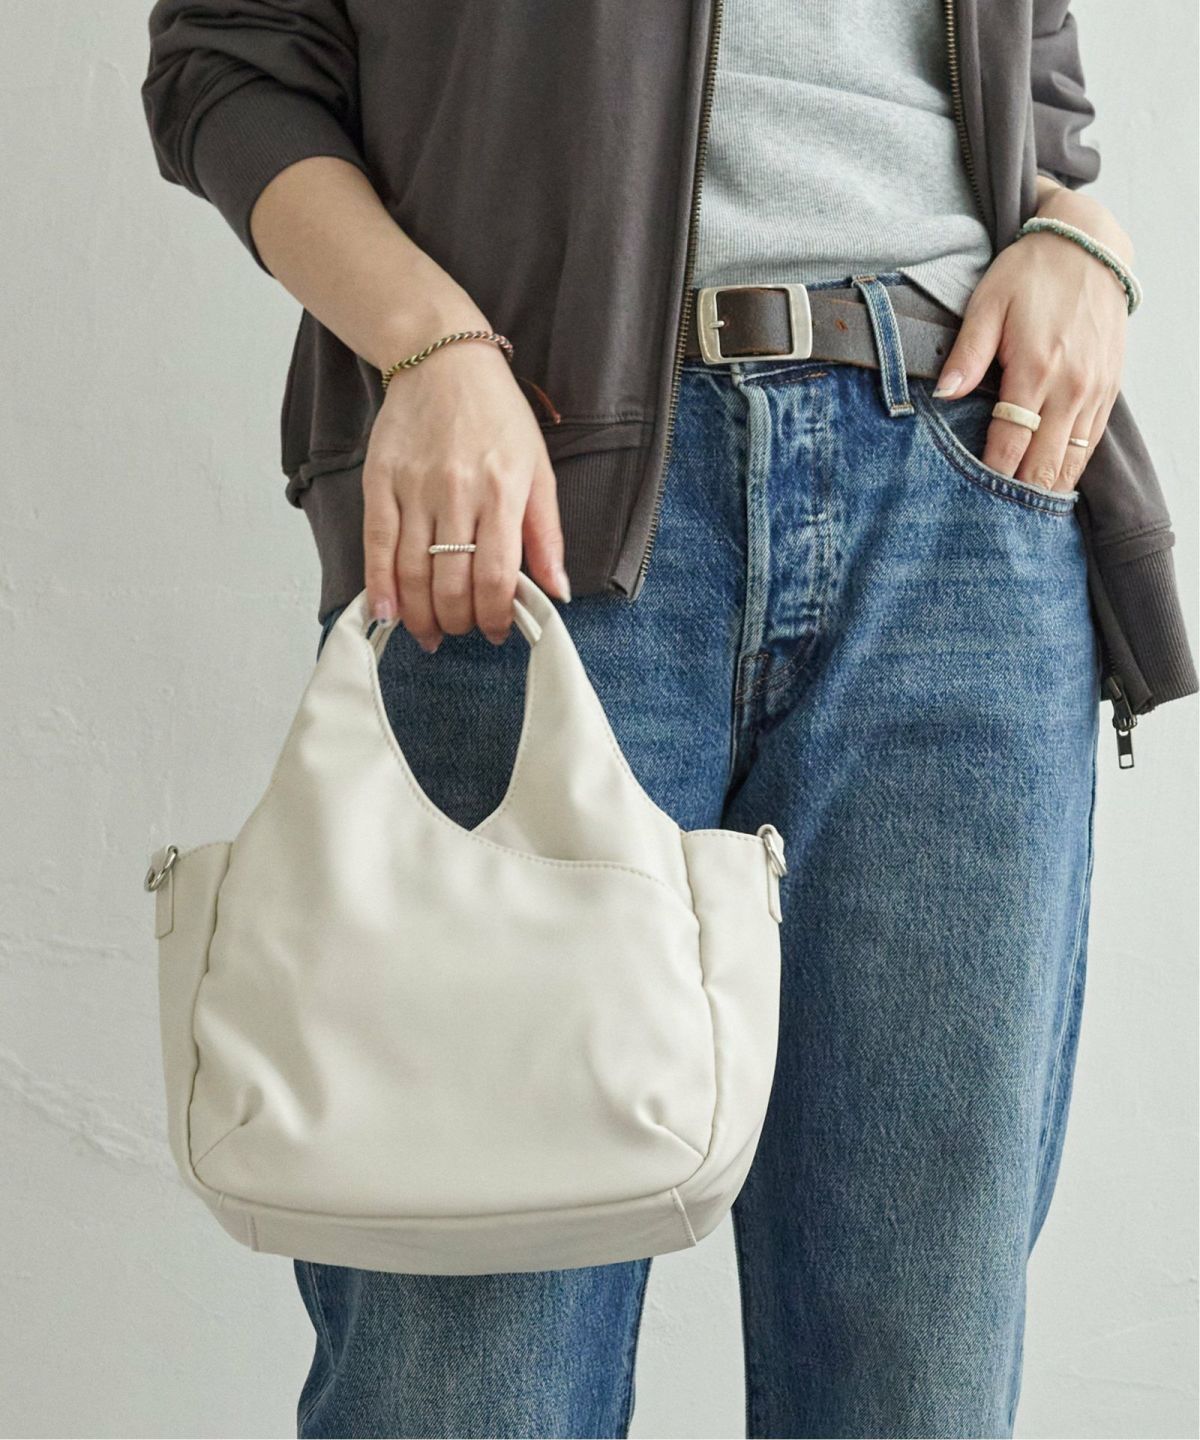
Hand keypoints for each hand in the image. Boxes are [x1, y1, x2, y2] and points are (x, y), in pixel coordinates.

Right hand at [362, 338, 569, 652]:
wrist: (443, 359)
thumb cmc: (497, 414)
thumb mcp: (539, 469)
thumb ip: (546, 535)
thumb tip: (557, 592)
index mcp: (502, 491)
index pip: (496, 576)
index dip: (496, 616)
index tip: (498, 631)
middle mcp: (457, 492)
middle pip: (451, 582)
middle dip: (459, 621)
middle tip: (463, 631)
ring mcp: (414, 488)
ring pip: (413, 571)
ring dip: (422, 615)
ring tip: (432, 633)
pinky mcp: (379, 481)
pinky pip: (377, 545)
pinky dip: (381, 586)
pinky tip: (387, 614)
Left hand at [931, 183, 1133, 493]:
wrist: (1088, 247)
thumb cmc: (1030, 274)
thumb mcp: (987, 303)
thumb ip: (966, 355)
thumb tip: (942, 394)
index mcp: (1036, 370)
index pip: (1010, 445)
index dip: (991, 479)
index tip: (969, 503)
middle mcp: (1071, 388)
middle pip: (1044, 466)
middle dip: (1018, 497)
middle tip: (989, 523)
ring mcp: (1095, 392)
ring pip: (1071, 463)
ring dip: (1046, 491)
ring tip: (1017, 517)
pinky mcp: (1110, 390)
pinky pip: (1090, 444)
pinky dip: (1070, 469)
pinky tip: (1049, 486)